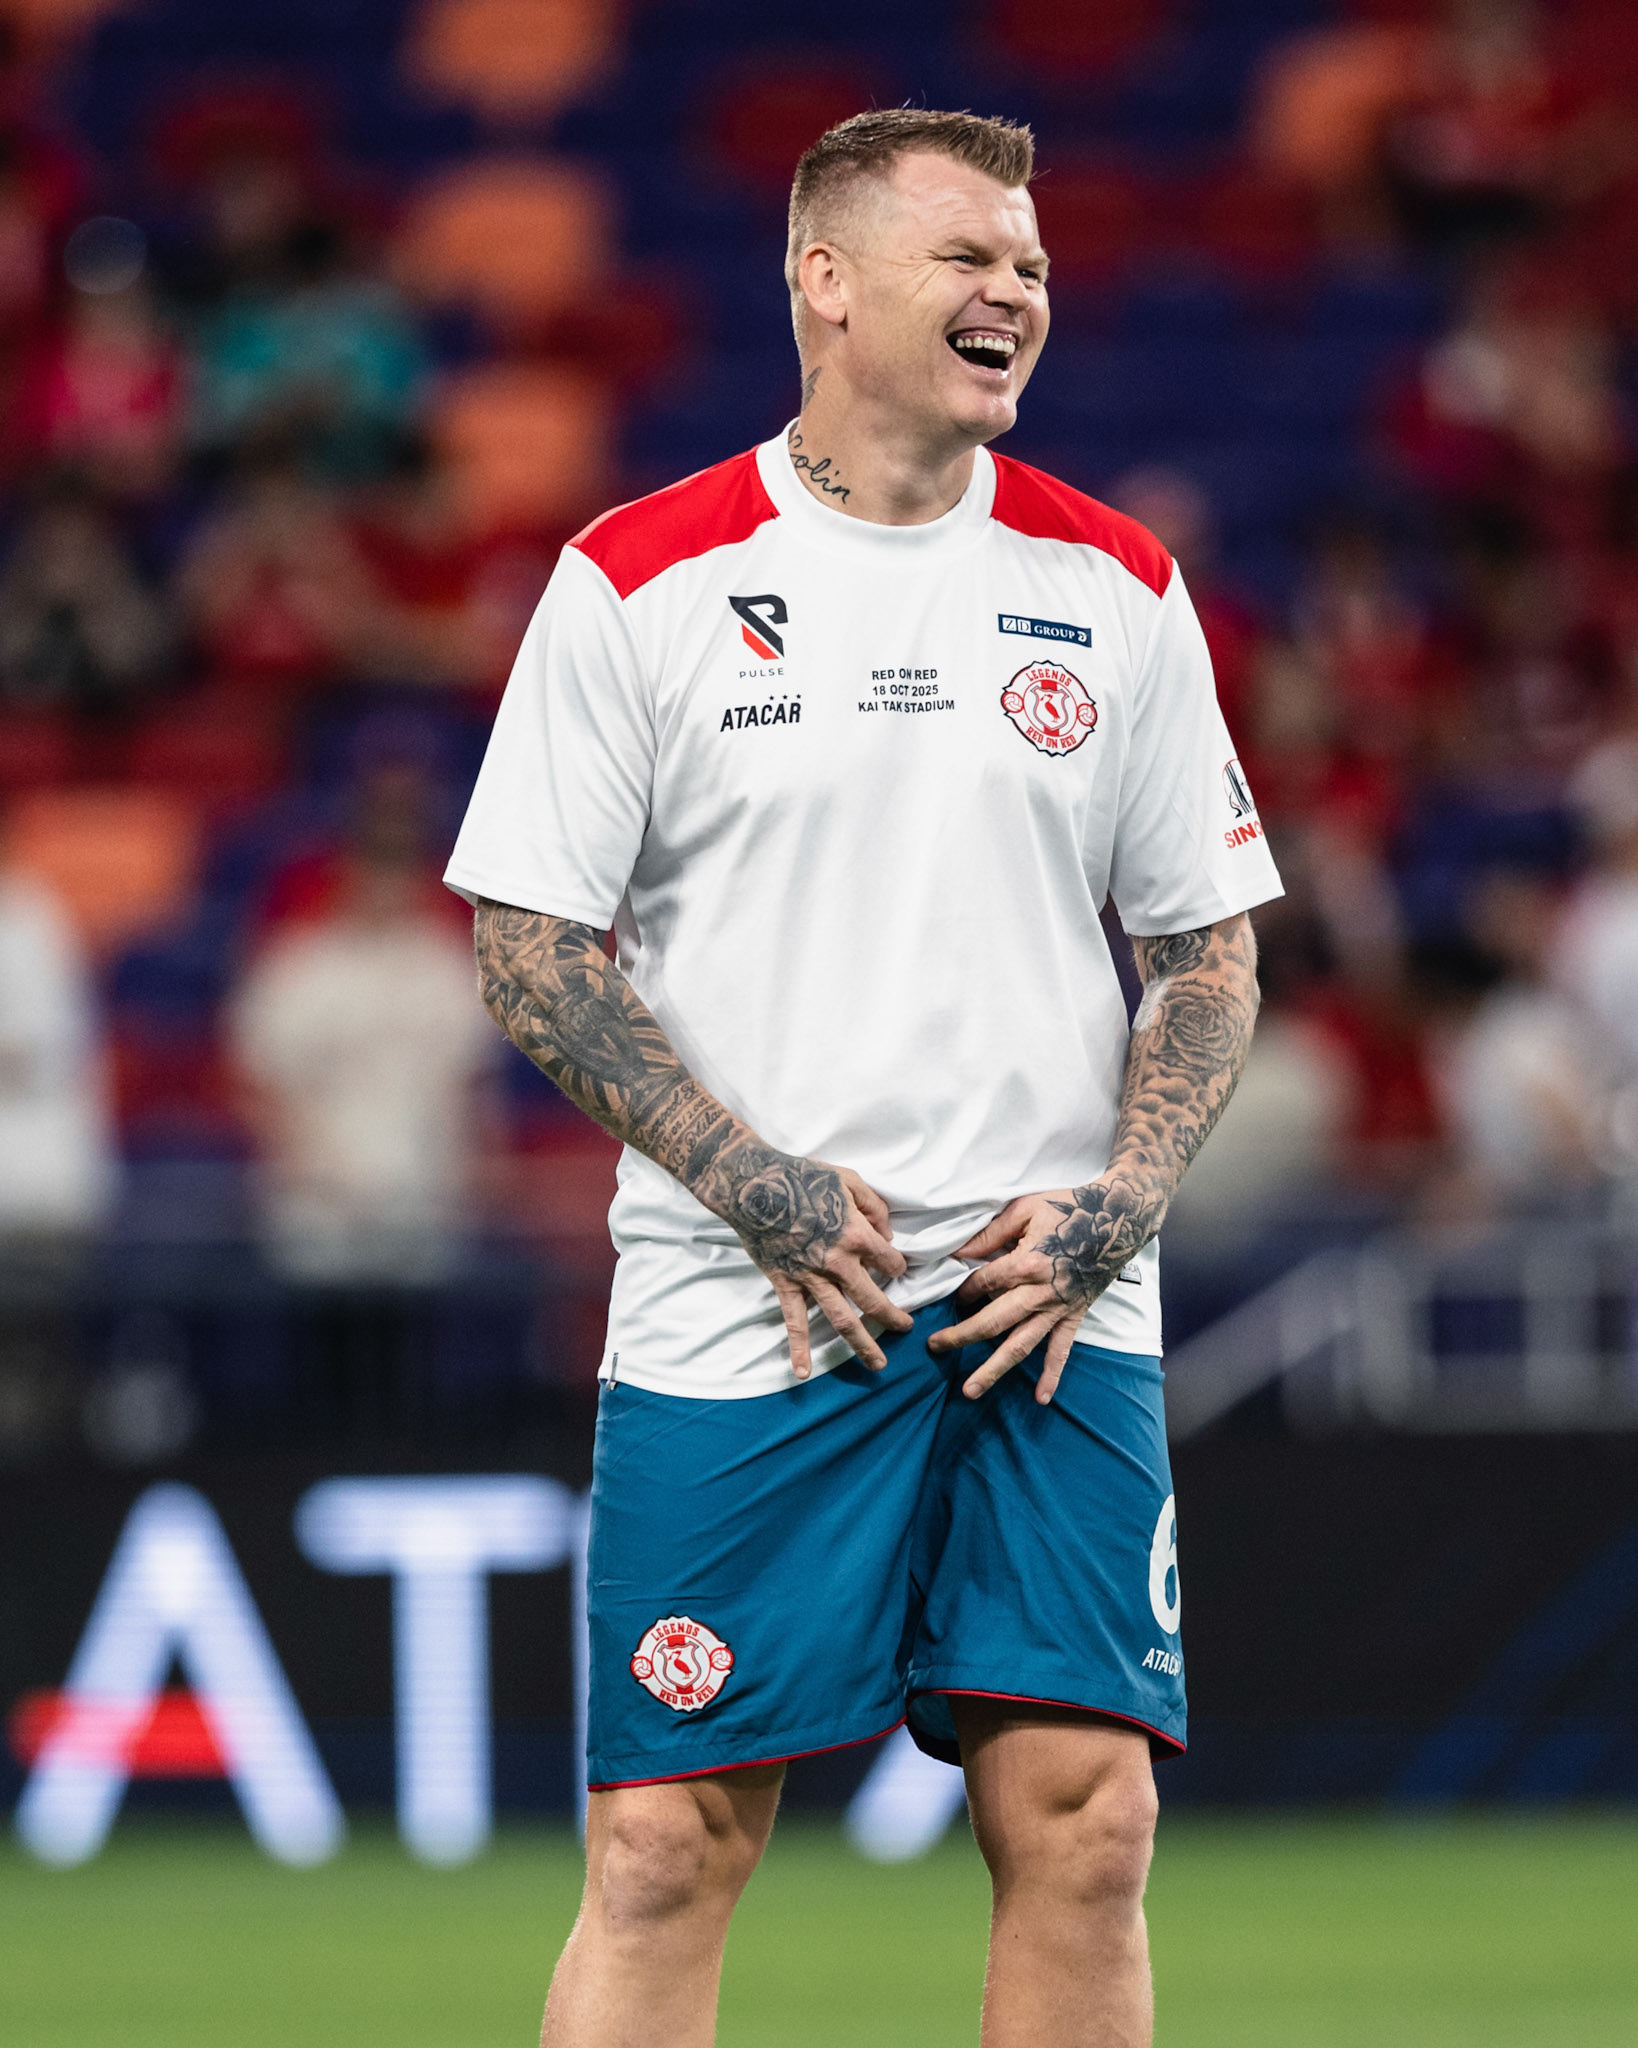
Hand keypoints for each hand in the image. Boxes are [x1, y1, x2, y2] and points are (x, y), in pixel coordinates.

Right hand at [723, 1151, 910, 1377]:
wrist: (754, 1186)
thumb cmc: (803, 1177)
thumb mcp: (849, 1179)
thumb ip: (875, 1206)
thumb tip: (887, 1232)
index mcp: (857, 1236)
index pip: (890, 1262)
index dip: (897, 1265)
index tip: (896, 1267)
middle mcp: (838, 1264)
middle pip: (873, 1300)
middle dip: (894, 1318)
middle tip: (906, 1328)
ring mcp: (811, 1278)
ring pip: (842, 1319)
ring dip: (862, 1344)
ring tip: (878, 1364)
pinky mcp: (786, 1285)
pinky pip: (794, 1322)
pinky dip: (798, 1349)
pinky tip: (803, 1372)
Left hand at [927, 1175, 1161, 1403]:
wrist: (1119, 1217)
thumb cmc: (1069, 1207)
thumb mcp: (1025, 1209)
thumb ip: (990, 1234)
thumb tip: (958, 1253)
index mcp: (1026, 1263)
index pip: (982, 1283)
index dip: (963, 1289)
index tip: (952, 1294)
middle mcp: (1040, 1292)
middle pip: (992, 1322)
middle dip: (961, 1337)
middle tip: (935, 1347)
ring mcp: (1058, 1308)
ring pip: (1021, 1344)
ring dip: (994, 1368)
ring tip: (971, 1390)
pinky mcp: (1074, 1315)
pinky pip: (1061, 1350)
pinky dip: (1052, 1375)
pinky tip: (1041, 1398)